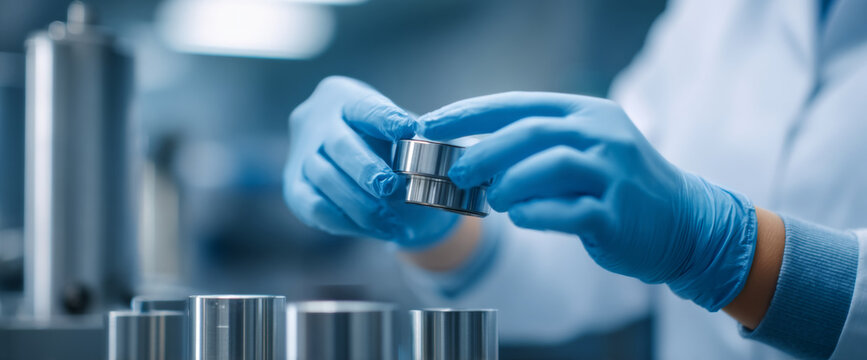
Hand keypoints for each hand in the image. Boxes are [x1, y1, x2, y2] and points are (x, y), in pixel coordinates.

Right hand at [283, 76, 457, 247]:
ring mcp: (300, 154)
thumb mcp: (395, 128)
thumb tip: (426, 149)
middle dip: (367, 170)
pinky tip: (372, 230)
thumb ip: (406, 138)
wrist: (352, 162)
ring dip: (362, 205)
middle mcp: (315, 121)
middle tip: (392, 189)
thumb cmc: (382, 140)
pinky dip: (345, 221)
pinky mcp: (294, 187)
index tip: (409, 130)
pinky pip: (315, 207)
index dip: (386, 119)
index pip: (365, 107)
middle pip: (340, 145)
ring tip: (392, 224)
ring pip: (326, 179)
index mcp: (343, 96)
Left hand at [417, 92, 756, 310]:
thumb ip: (535, 149)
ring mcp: (612, 173)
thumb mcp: (583, 151)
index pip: (516, 105)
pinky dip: (534, 214)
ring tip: (493, 200)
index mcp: (585, 113)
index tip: (430, 126)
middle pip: (530, 133)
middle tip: (455, 171)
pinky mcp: (616, 212)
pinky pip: (567, 211)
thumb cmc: (618, 187)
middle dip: (482, 151)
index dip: (468, 114)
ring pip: (549, 166)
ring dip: (509, 184)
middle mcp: (600, 135)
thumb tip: (473, 157)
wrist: (684, 222)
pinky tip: (521, 217)